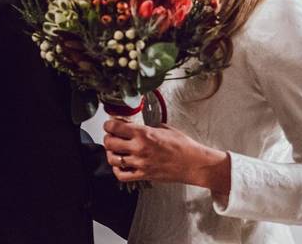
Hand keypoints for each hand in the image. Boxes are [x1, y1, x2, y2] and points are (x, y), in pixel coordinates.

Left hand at [103, 119, 230, 193]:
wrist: (193, 163)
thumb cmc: (183, 146)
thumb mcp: (164, 128)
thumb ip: (148, 127)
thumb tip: (136, 126)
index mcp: (144, 134)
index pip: (115, 127)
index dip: (109, 125)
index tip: (109, 124)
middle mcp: (139, 148)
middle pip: (110, 142)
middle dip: (108, 137)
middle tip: (111, 135)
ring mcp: (140, 163)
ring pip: (113, 159)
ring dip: (111, 153)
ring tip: (115, 150)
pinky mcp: (143, 175)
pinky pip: (121, 175)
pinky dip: (117, 169)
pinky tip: (120, 164)